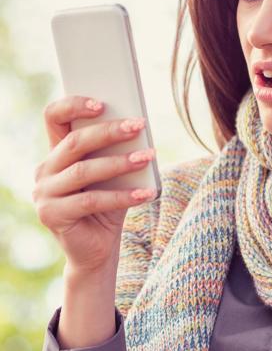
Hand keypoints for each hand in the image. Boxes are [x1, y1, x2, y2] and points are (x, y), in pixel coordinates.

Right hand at [32, 95, 156, 273]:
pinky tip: (146, 193)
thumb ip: (116, 151)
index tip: (102, 103)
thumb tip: (138, 127)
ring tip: (148, 156)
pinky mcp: (52, 216)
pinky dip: (122, 196)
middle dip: (109, 132)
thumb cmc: (108, 203)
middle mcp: (45, 169)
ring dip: (119, 162)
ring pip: (84, 170)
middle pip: (74, 142)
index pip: (54, 117)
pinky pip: (91, 201)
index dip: (74, 105)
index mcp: (57, 152)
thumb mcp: (114, 173)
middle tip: (138, 125)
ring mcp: (44, 193)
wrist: (98, 247)